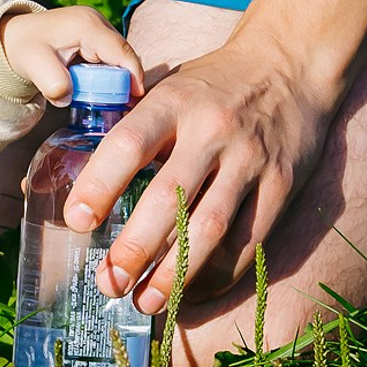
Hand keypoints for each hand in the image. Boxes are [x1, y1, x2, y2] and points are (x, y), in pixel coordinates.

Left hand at [0, 4, 143, 103]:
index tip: (135, 101)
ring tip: (103, 102)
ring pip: (118, 59)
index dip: (133, 76)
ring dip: (113, 80)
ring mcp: (97, 28)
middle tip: (119, 109)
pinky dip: (106, 76)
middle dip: (123, 82)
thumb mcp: (33, 65)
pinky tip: (95, 91)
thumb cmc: (24, 47)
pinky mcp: (95, 37)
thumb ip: (52, 83)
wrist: (15, 38)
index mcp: (87, 25)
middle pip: (123, 56)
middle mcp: (96, 22)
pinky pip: (110, 59)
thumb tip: (68, 97)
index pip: (121, 52)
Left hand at [63, 26, 337, 313]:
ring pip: (209, 227)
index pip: (129, 143)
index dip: (99, 184)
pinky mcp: (281, 185)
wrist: (288, 65)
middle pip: (169, 197)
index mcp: (174, 100)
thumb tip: (86, 177)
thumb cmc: (214, 83)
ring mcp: (249, 160)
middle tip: (108, 282)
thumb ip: (137, 126)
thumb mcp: (171, 86)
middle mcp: (212, 130)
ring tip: (144, 302)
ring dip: (174, 273)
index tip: (77, 221)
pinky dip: (218, 274)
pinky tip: (191, 292)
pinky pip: (248, 241)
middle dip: (135, 247)